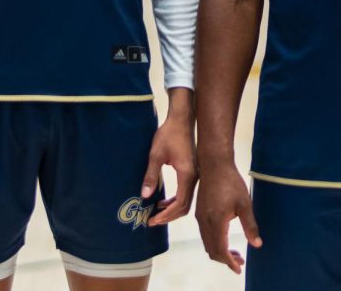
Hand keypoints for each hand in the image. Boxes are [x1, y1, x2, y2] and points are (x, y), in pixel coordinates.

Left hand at [142, 108, 196, 225]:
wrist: (181, 120)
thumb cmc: (169, 135)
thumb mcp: (155, 155)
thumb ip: (151, 176)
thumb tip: (145, 195)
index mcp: (187, 175)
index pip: (180, 203)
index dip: (166, 215)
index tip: (152, 219)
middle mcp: (195, 177)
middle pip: (185, 206)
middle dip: (169, 216)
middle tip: (152, 220)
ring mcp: (195, 175)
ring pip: (186, 200)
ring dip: (172, 209)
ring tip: (156, 212)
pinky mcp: (193, 172)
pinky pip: (186, 192)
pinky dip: (176, 200)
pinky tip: (163, 200)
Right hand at [195, 158, 261, 273]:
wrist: (214, 164)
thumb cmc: (231, 182)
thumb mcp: (244, 204)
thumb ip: (250, 225)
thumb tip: (257, 244)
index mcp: (216, 222)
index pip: (221, 250)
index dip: (230, 262)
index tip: (239, 268)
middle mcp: (205, 222)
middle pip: (212, 250)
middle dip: (225, 259)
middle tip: (240, 262)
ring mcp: (200, 217)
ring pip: (207, 243)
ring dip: (219, 251)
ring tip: (235, 253)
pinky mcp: (199, 212)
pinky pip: (204, 234)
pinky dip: (214, 242)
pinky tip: (224, 238)